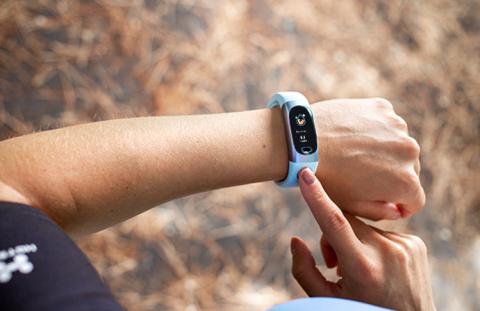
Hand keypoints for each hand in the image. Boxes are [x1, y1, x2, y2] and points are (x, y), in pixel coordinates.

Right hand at [291, 168, 435, 310]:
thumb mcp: (327, 300)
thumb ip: (304, 271)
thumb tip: (294, 240)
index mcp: (363, 268)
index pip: (335, 223)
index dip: (317, 197)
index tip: (305, 174)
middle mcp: (387, 253)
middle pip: (346, 221)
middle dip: (334, 235)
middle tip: (335, 263)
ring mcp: (406, 247)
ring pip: (364, 226)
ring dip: (356, 240)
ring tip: (363, 269)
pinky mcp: (416, 244)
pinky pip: (383, 232)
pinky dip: (375, 244)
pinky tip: (381, 266)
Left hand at [312, 98, 423, 218]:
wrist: (303, 141)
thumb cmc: (326, 178)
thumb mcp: (352, 206)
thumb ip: (380, 212)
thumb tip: (396, 209)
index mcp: (406, 182)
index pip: (415, 200)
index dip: (400, 205)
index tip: (385, 202)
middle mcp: (410, 152)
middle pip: (409, 170)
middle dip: (393, 175)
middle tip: (364, 176)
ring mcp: (397, 126)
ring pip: (397, 144)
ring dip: (385, 150)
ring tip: (355, 154)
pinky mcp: (382, 107)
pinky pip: (384, 123)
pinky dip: (374, 129)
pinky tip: (351, 135)